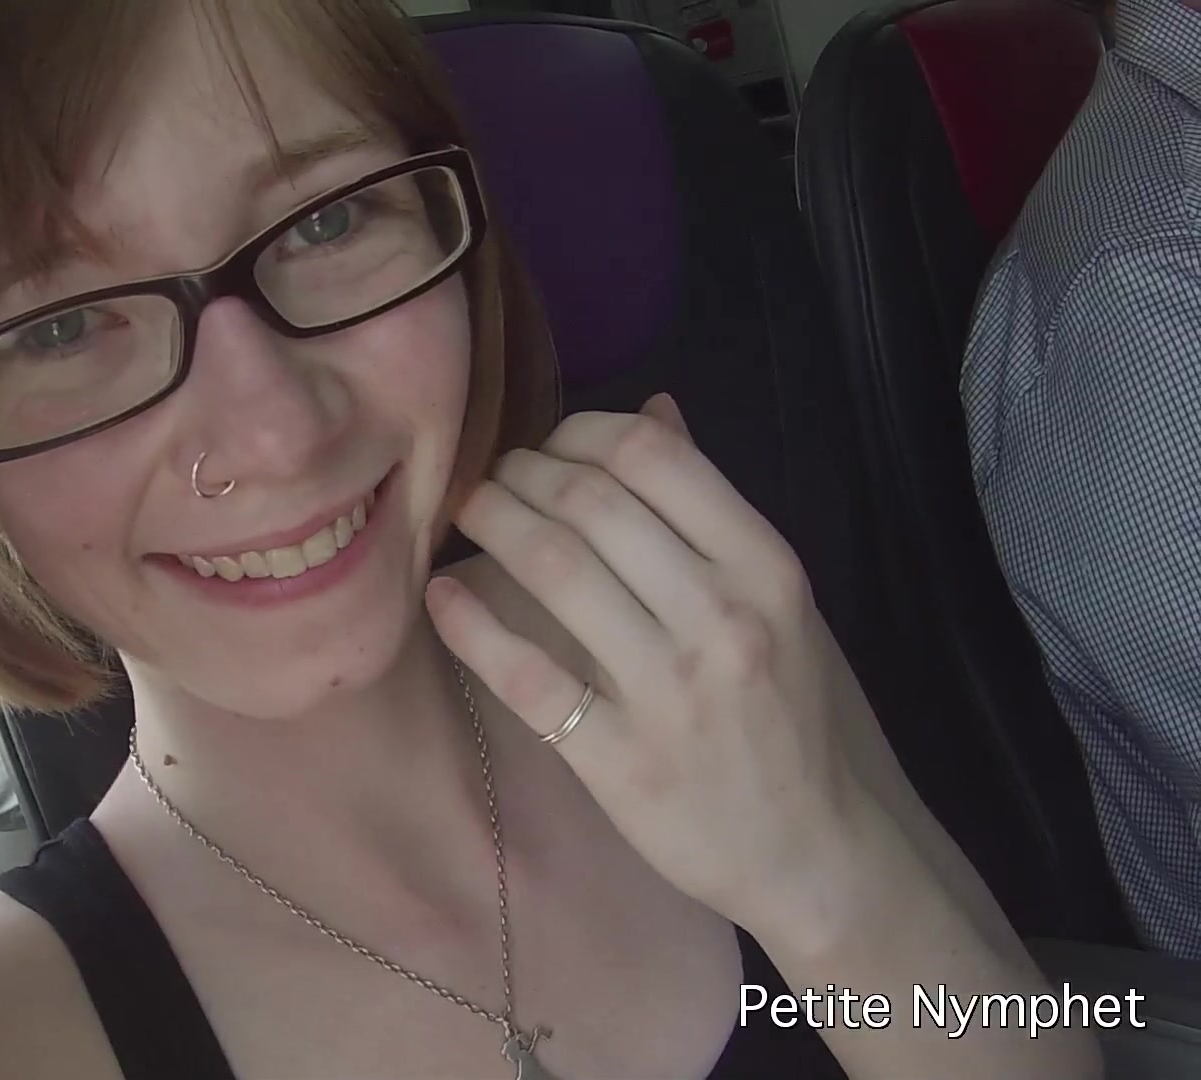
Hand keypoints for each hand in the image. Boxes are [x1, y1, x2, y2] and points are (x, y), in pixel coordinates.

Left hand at [426, 395, 884, 932]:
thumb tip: (654, 412)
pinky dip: (470, 625)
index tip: (545, 444)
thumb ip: (713, 510)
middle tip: (492, 477)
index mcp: (766, 566)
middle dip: (521, 472)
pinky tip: (442, 596)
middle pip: (590, 500)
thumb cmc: (798, 716)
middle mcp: (720, 616)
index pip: (652, 455)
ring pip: (553, 570)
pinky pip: (526, 675)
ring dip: (491, 524)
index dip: (577, 431)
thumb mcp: (780, 601)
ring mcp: (668, 690)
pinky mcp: (619, 759)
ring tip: (467, 514)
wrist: (820, 851)